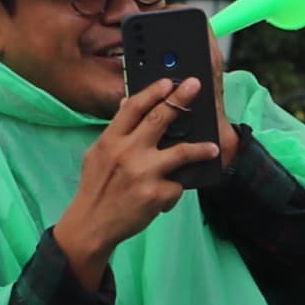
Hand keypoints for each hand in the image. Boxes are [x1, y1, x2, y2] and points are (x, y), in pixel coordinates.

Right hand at [48, 73, 222, 290]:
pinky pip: (177, 185)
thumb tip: (130, 103)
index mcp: (110, 140)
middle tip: (195, 86)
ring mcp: (143, 172)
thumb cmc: (97, 187)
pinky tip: (165, 196)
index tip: (168, 81)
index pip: (134, 108)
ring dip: (201, 149)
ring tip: (212, 147)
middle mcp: (127, 152)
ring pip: (182, 152)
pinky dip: (174, 190)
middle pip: (160, 119)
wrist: (91, 223)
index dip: (153, 92)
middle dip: (180, 100)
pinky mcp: (156, 194)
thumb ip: (116, 132)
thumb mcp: (98, 154)